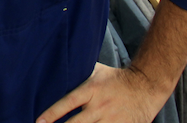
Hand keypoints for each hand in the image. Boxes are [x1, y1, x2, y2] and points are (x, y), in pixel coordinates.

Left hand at [37, 63, 168, 122]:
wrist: (146, 86)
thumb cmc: (117, 78)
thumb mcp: (96, 71)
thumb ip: (79, 74)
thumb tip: (59, 68)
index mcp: (91, 90)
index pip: (68, 103)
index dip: (52, 113)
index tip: (39, 121)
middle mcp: (100, 107)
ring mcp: (112, 120)